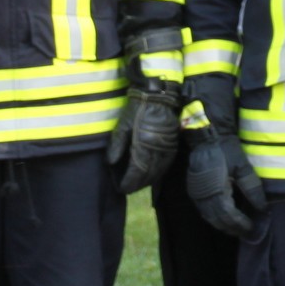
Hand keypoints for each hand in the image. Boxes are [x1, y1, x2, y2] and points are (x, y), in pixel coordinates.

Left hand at [107, 30, 185, 194]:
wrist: (158, 96)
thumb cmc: (137, 109)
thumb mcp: (122, 126)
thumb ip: (116, 146)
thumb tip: (111, 163)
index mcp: (143, 146)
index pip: (136, 172)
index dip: (129, 183)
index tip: (122, 188)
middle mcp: (156, 151)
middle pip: (148, 175)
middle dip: (137, 184)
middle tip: (129, 188)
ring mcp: (167, 149)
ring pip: (158, 172)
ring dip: (148, 181)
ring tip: (139, 185)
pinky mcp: (173, 145)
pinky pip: (166, 165)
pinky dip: (159, 173)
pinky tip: (153, 175)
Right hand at [182, 82, 267, 238]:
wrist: (205, 137)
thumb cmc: (225, 149)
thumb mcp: (242, 166)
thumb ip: (252, 188)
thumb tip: (264, 207)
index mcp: (217, 190)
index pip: (229, 215)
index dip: (240, 224)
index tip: (252, 228)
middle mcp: (204, 196)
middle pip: (218, 221)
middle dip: (232, 229)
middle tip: (246, 233)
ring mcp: (196, 195)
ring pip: (209, 218)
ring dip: (222, 226)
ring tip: (236, 229)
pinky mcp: (193, 191)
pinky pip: (203, 211)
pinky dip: (214, 218)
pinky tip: (223, 218)